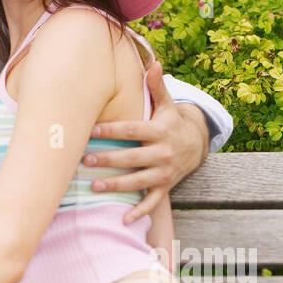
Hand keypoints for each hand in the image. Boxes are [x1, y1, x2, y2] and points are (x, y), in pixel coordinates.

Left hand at [81, 60, 207, 224]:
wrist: (197, 144)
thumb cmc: (171, 121)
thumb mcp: (167, 104)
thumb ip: (157, 87)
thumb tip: (154, 62)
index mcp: (160, 131)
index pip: (133, 130)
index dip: (113, 131)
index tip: (91, 131)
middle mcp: (163, 153)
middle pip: (133, 158)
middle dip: (109, 160)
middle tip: (85, 160)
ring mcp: (165, 172)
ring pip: (139, 181)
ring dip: (117, 185)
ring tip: (93, 186)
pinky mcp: (165, 187)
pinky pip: (152, 202)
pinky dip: (139, 212)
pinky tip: (123, 219)